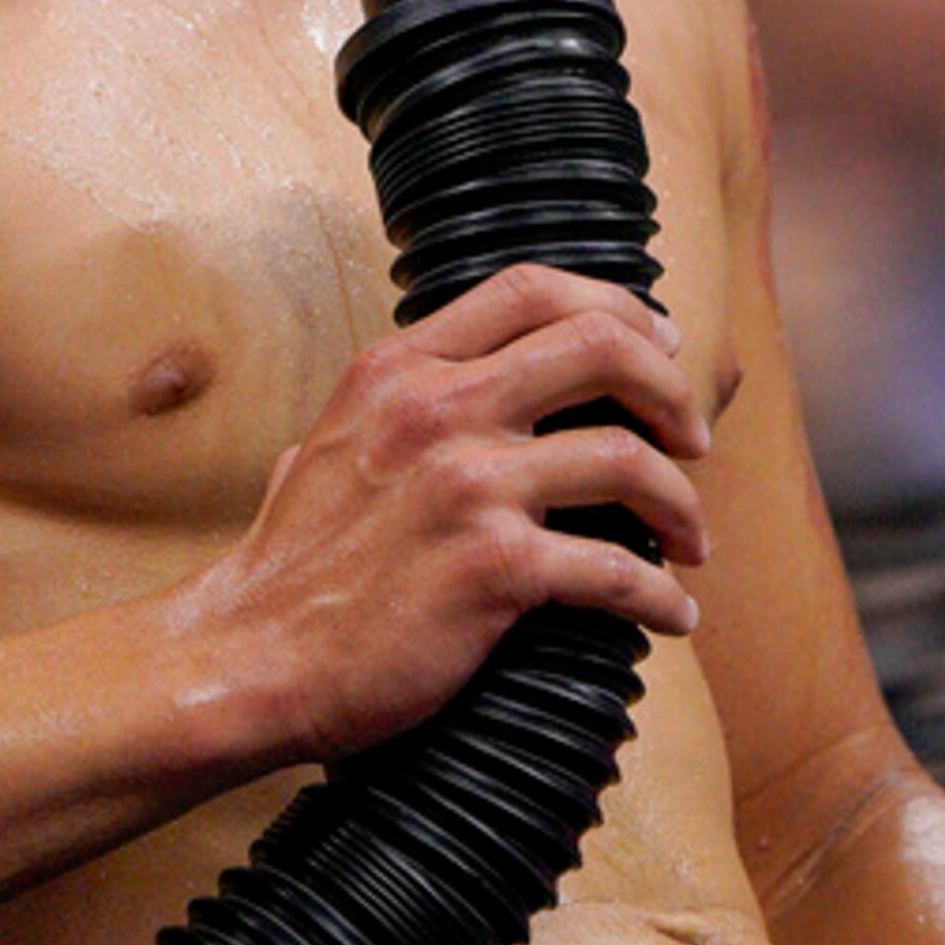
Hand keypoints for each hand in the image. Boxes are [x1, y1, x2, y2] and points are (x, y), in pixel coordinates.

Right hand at [176, 263, 726, 763]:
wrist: (251, 657)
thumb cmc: (290, 569)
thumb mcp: (324, 445)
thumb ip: (387, 411)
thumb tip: (443, 398)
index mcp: (398, 370)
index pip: (529, 288)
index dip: (613, 305)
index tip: (657, 344)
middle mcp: (437, 409)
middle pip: (601, 347)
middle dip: (670, 388)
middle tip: (693, 437)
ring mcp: (467, 485)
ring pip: (626, 458)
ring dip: (680, 502)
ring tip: (690, 540)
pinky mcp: (491, 568)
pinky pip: (616, 570)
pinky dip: (660, 597)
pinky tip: (670, 618)